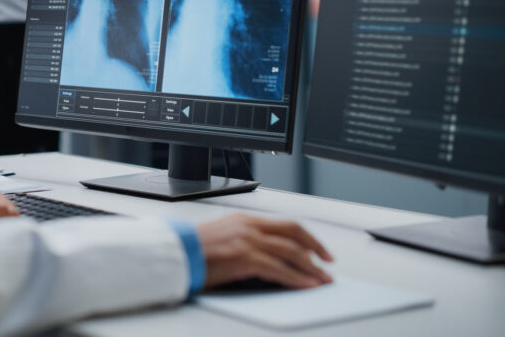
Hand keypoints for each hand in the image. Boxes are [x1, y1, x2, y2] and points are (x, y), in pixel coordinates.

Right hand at [198, 213, 333, 289]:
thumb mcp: (222, 237)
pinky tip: (306, 285)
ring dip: (311, 267)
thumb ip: (245, 241)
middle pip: (293, 233)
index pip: (283, 224)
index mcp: (244, 219)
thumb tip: (267, 256)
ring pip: (291, 252)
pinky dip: (297, 278)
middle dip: (315, 247)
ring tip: (323, 279)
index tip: (316, 247)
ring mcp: (248, 241)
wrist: (176, 254)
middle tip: (328, 262)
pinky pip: (279, 269)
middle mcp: (249, 226)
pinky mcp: (245, 258)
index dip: (305, 236)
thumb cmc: (192, 250)